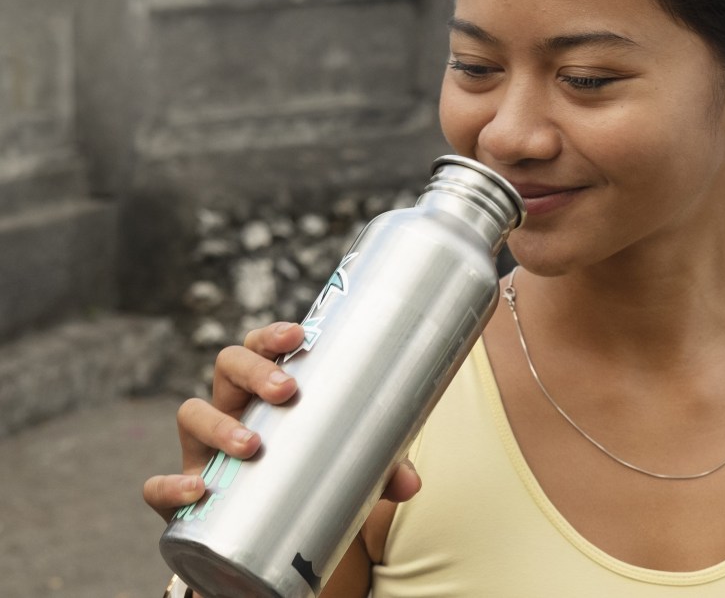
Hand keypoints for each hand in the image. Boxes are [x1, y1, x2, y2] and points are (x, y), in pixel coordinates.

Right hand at [143, 321, 420, 522]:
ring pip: (191, 415)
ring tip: (251, 446)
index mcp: (265, 394)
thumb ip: (380, 471)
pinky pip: (158, 486)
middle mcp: (230, 411)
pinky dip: (171, 485)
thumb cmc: (305, 482)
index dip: (273, 337)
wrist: (267, 541)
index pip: (262, 349)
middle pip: (227, 368)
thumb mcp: (346, 472)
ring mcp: (201, 450)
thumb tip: (412, 482)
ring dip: (218, 424)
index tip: (298, 336)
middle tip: (287, 391)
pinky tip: (200, 490)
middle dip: (253, 370)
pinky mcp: (181, 495)